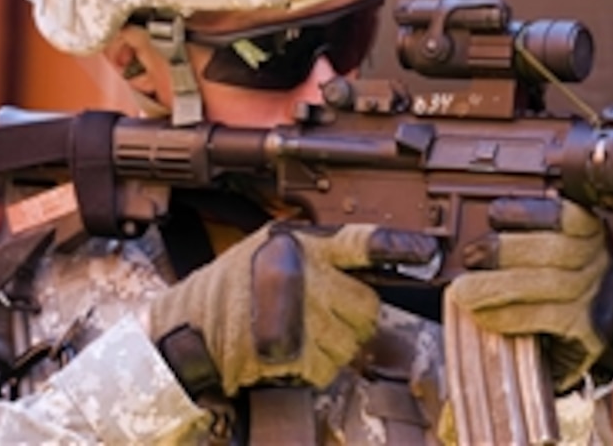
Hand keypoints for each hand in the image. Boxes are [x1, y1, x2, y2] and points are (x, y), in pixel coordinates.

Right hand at [148, 222, 436, 395]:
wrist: (184, 330)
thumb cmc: (229, 291)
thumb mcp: (271, 252)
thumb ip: (319, 259)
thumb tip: (363, 278)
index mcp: (302, 244)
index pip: (360, 242)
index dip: (398, 247)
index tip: (429, 252)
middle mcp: (304, 274)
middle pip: (366, 306)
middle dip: (351, 317)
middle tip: (320, 317)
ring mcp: (298, 316)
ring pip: (349, 341)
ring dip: (331, 346)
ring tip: (297, 336)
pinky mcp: (290, 354)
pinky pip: (326, 368)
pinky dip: (312, 369)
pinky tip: (287, 356)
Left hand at [447, 199, 612, 390]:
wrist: (564, 346)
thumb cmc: (541, 291)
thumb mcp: (536, 255)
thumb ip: (516, 240)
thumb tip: (474, 240)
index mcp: (588, 231)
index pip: (566, 214)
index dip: (530, 211)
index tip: (494, 214)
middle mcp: (601, 260)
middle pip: (557, 249)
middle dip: (506, 250)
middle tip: (470, 257)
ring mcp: (599, 296)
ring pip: (551, 284)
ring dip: (499, 286)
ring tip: (465, 290)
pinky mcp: (590, 331)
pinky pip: (547, 318)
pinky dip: (509, 315)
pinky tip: (484, 315)